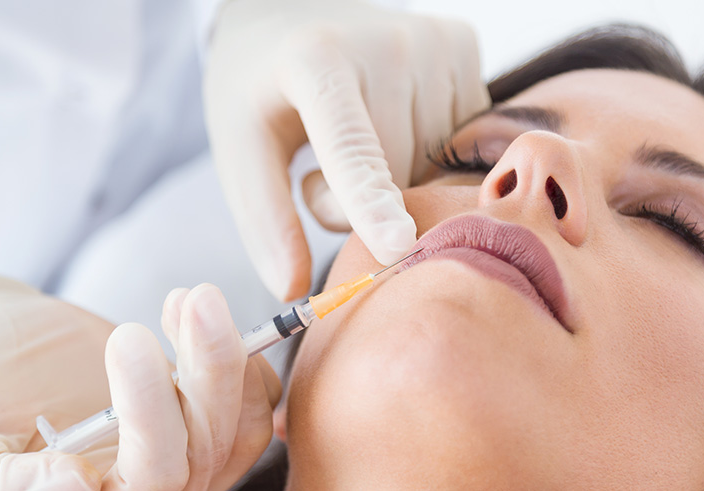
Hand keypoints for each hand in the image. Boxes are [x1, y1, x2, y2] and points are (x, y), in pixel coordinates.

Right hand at [0, 221, 278, 488]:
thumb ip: (12, 483)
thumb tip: (77, 486)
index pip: (152, 480)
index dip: (151, 416)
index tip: (126, 338)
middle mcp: (147, 485)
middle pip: (207, 450)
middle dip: (207, 372)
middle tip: (191, 297)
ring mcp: (180, 445)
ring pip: (238, 424)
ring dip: (227, 355)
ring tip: (196, 296)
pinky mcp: (196, 405)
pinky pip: (253, 399)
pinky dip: (241, 355)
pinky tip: (188, 308)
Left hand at [204, 0, 489, 300]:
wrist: (289, 12)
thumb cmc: (259, 89)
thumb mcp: (240, 147)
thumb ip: (265, 218)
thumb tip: (294, 289)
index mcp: (315, 60)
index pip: (350, 145)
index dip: (371, 201)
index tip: (397, 246)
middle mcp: (387, 41)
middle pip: (397, 173)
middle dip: (363, 201)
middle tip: (320, 172)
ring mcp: (433, 40)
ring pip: (435, 164)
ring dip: (399, 177)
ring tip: (359, 138)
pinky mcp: (463, 43)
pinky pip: (461, 137)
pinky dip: (429, 148)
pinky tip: (396, 120)